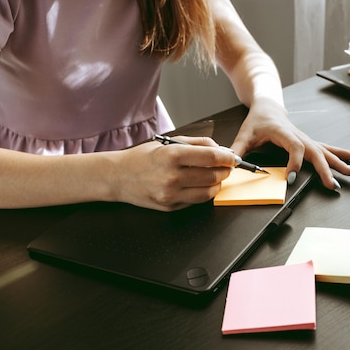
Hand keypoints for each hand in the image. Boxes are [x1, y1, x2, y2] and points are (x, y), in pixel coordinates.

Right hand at [111, 136, 235, 210]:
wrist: (118, 177)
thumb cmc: (143, 157)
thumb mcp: (168, 142)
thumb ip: (197, 143)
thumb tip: (220, 149)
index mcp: (172, 156)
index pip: (211, 158)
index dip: (227, 158)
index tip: (231, 157)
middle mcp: (172, 177)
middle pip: (213, 176)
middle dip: (224, 170)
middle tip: (225, 166)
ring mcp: (171, 195)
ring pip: (209, 192)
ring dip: (217, 183)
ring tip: (215, 175)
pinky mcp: (171, 207)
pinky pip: (197, 201)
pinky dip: (204, 192)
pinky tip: (201, 184)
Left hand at [230, 101, 349, 189]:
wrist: (267, 106)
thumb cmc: (258, 120)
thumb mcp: (245, 134)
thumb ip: (238, 150)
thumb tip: (231, 164)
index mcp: (283, 132)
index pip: (294, 147)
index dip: (294, 162)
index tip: (291, 177)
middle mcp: (298, 135)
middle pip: (315, 151)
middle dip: (325, 169)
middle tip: (332, 184)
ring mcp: (306, 138)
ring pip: (325, 150)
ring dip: (338, 162)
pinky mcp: (309, 141)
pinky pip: (326, 148)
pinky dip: (340, 154)